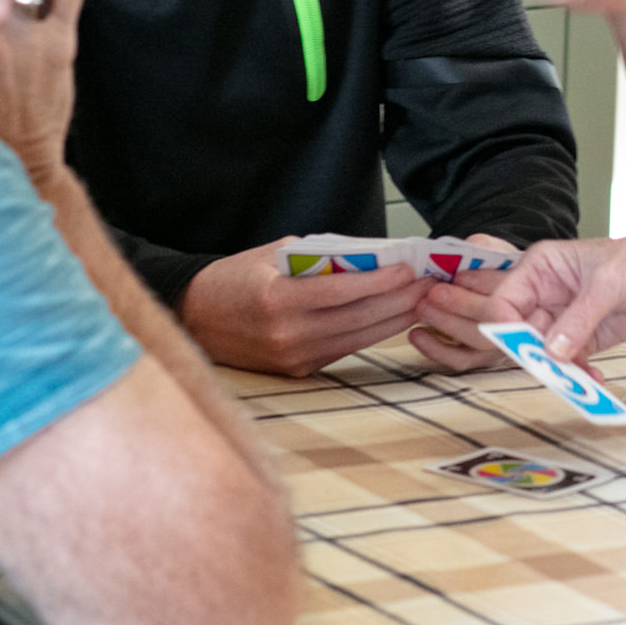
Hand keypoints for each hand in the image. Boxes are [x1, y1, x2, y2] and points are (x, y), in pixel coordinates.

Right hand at [180, 240, 424, 377]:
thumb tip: (372, 256)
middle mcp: (287, 334)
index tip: (410, 268)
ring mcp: (293, 357)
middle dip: (399, 300)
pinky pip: (342, 350)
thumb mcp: (275, 253)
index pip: (344, 291)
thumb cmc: (236, 278)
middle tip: (430, 284)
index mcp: (278, 300)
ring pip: (357, 338)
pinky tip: (391, 319)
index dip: (382, 280)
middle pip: (358, 318)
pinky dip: (369, 333)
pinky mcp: (297, 371)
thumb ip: (321, 257)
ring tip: (420, 301)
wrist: (196, 317)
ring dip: (393, 320)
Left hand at [408, 235, 518, 369]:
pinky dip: (437, 349)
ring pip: (479, 342)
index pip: (515, 291)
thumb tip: (473, 245)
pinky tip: (418, 335)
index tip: (459, 276)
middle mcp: (527, 323)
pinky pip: (462, 360)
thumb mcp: (498, 249)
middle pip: (497, 321)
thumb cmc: (499, 267)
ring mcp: (506, 343)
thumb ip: (487, 247)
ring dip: (447, 324)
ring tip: (423, 308)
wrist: (499, 283)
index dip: (485, 283)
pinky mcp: (485, 357)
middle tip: (435, 292)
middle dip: (462, 305)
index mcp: (535, 292)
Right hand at [489, 211, 625, 366]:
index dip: (505, 326)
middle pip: (520, 330)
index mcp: (541, 268)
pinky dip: (577, 374)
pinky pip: (569, 362)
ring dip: (557, 368)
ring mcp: (565, 318)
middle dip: (532, 353)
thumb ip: (578, 318)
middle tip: (550, 371)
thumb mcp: (607, 284)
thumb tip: (551, 351)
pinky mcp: (584, 338)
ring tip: (576, 381)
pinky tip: (593, 379)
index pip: (505, 300)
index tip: (520, 348)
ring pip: (544, 350)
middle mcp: (546, 293)